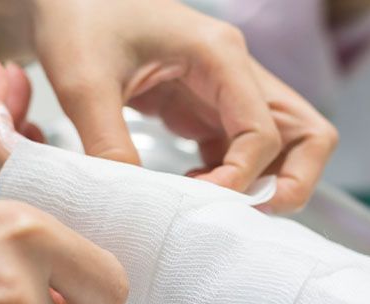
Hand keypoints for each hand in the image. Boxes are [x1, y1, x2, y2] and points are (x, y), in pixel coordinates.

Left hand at [0, 0, 337, 212]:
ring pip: (285, 145)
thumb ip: (106, 141)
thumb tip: (131, 201)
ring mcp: (227, 91)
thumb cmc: (77, 22)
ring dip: (264, 183)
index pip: (263, 130)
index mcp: (219, 54)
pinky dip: (231, 179)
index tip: (196, 202)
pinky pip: (243, 151)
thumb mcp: (82, 82)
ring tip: (214, 209)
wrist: (63, 2)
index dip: (239, 176)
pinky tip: (188, 192)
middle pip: (306, 134)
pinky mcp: (207, 109)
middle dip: (291, 183)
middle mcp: (236, 71)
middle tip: (246, 216)